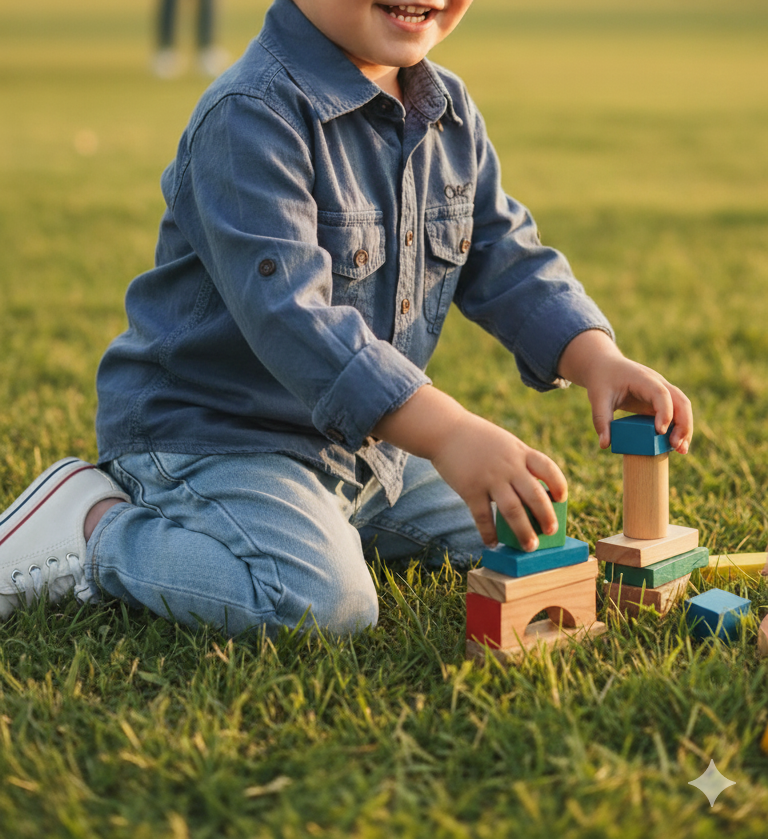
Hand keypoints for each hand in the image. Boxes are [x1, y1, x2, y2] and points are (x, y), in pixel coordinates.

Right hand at [373, 386, 565, 548]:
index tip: (561, 499)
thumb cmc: (477, 439)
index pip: (548, 468)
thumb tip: (531, 496)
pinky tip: (492, 542)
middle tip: (551, 532)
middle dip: (546, 516)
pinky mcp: (470, 489)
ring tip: (529, 545)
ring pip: (513, 510)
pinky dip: (488, 532)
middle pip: (535, 495)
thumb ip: (519, 463)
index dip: (559, 485)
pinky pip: (483, 516)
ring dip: (524, 531)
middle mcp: (509, 466)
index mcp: (520, 452)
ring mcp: (490, 478)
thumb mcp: (505, 443)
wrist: (445, 430)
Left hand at [558, 330, 692, 453]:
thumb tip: (604, 445)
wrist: (605, 367)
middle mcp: (658, 384)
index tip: (659, 431)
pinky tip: (676, 446)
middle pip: (681, 401)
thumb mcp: (598, 398)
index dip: (664, 412)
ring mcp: (662, 392)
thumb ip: (601, 420)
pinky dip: (679, 429)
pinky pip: (676, 414)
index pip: (661, 394)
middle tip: (675, 446)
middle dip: (682, 424)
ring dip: (685, 429)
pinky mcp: (661, 401)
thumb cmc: (602, 381)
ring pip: (683, 408)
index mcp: (643, 379)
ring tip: (681, 450)